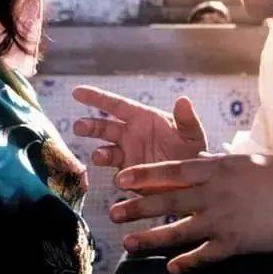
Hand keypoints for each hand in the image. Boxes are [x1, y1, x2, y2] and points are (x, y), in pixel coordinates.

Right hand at [72, 85, 206, 170]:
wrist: (196, 181)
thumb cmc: (193, 150)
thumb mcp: (192, 134)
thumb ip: (186, 119)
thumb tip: (183, 99)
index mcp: (143, 118)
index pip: (116, 105)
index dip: (96, 98)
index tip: (76, 92)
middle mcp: (131, 135)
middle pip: (104, 127)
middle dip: (90, 126)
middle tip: (79, 127)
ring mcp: (128, 156)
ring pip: (106, 152)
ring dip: (100, 153)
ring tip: (99, 156)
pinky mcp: (130, 177)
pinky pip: (117, 175)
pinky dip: (115, 177)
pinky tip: (119, 179)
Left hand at [109, 154, 272, 273]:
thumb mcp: (244, 159)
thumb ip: (217, 163)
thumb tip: (197, 157)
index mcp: (216, 169)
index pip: (172, 171)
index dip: (144, 175)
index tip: (121, 178)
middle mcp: (214, 194)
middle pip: (168, 201)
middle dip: (137, 207)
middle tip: (113, 212)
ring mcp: (223, 220)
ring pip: (179, 231)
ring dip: (151, 238)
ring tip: (128, 242)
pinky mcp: (234, 243)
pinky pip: (205, 255)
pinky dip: (187, 263)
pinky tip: (172, 269)